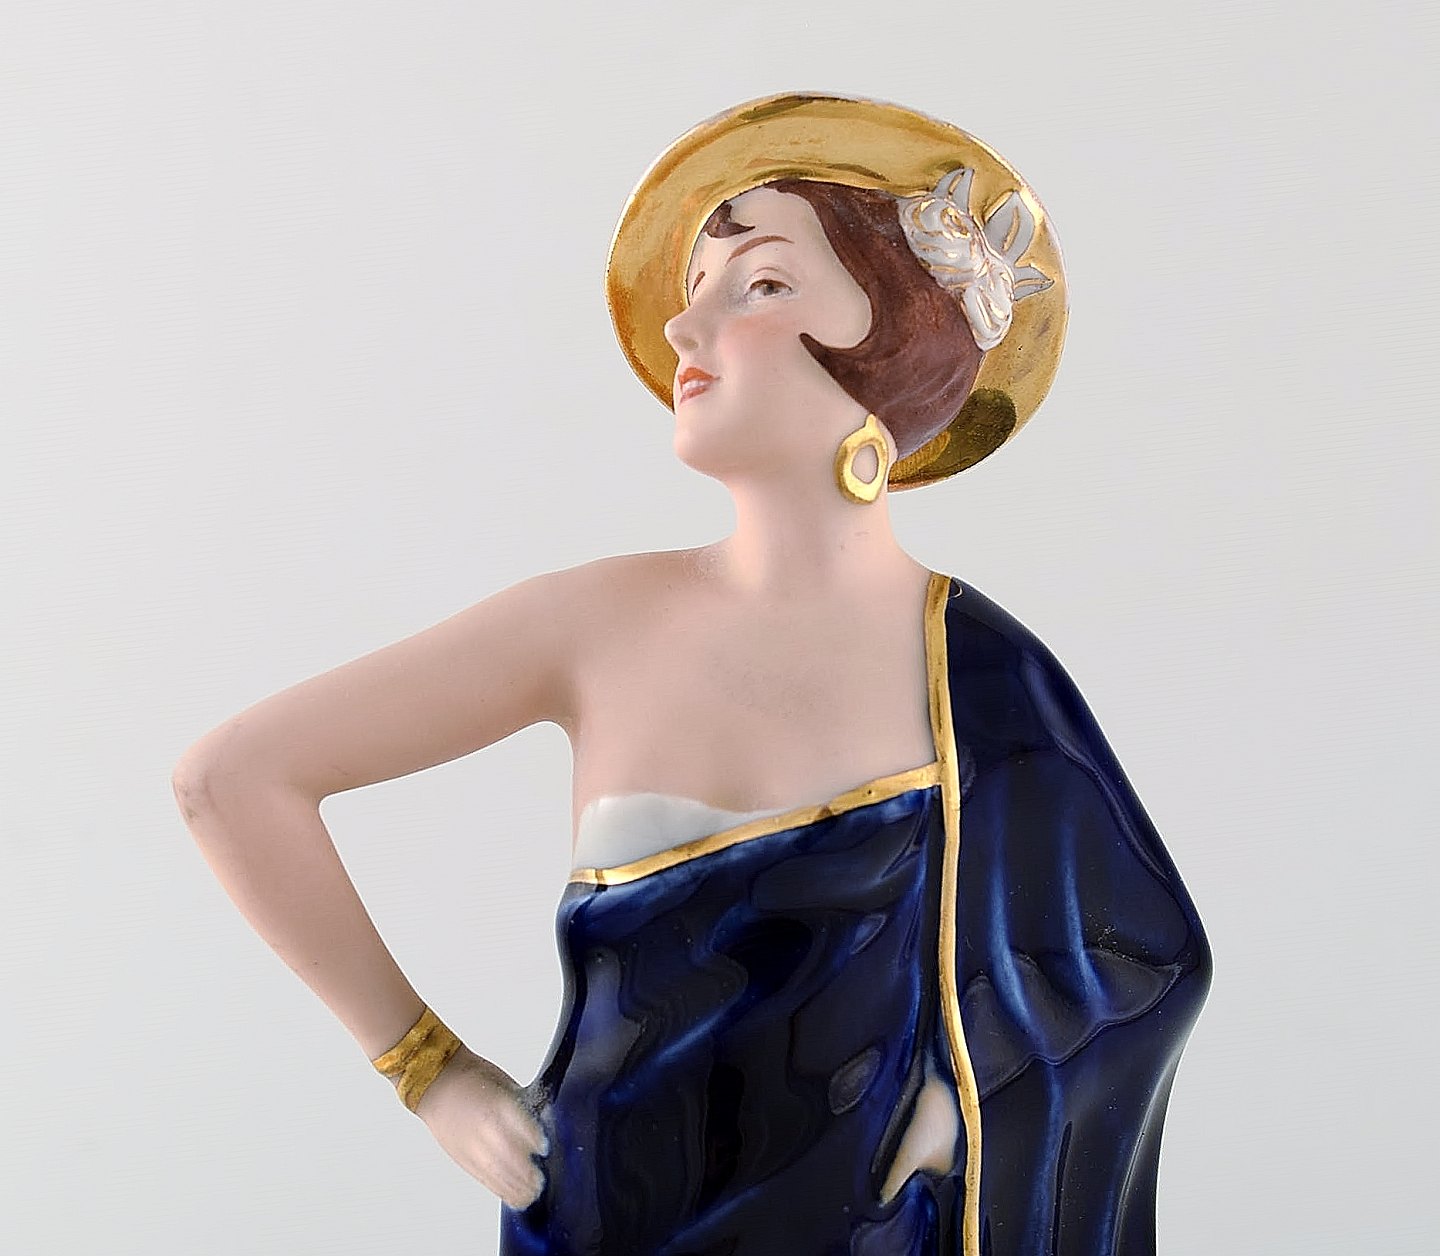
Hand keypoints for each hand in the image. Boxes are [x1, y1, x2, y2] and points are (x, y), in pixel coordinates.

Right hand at [412, 1044, 549, 1209]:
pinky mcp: (463, 1159)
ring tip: (532, 1194)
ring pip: (497, 1174)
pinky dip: (501, 1190)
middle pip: (510, 1157)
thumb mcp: (506, 1086)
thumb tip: (542, 1128)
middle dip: (528, 1172)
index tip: (545, 1149)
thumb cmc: (473, 1079)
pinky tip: (514, 1197)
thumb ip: (523, 1109)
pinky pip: (485, 1179)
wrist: (437, 1083)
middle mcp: (484, 1128)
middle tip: (541, 1179)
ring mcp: (472, 1146)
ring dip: (517, 1187)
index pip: (523, 1128)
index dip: (536, 1141)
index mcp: (498, 1104)